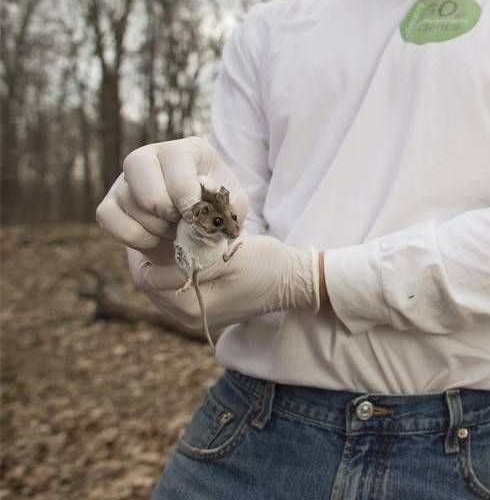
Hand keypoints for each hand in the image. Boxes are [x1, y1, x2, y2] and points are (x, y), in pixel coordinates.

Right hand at [96, 137, 249, 263]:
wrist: (199, 227)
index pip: (175, 157)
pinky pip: (108, 218)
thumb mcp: (232, 205)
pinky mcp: (110, 203)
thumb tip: (202, 210)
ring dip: (155, 226)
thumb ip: (226, 205)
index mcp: (185, 149)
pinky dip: (134, 236)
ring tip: (174, 231)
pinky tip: (155, 238)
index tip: (194, 216)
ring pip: (127, 199)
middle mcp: (149, 155)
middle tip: (181, 222)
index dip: (183, 189)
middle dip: (163, 206)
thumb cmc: (217, 209)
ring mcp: (125, 179)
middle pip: (138, 168)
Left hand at [129, 235, 318, 331]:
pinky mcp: (203, 308)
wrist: (294, 282)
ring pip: (159, 286)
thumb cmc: (267, 265)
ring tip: (167, 236)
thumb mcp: (232, 255)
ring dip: (159, 262)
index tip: (149, 224)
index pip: (147, 278)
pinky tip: (183, 251)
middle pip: (150, 284)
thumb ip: (195, 256)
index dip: (144, 250)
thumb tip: (159, 250)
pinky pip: (174, 289)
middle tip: (154, 227)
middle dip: (148, 256)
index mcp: (192, 307)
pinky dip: (173, 269)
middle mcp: (188, 317)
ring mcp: (195, 316)